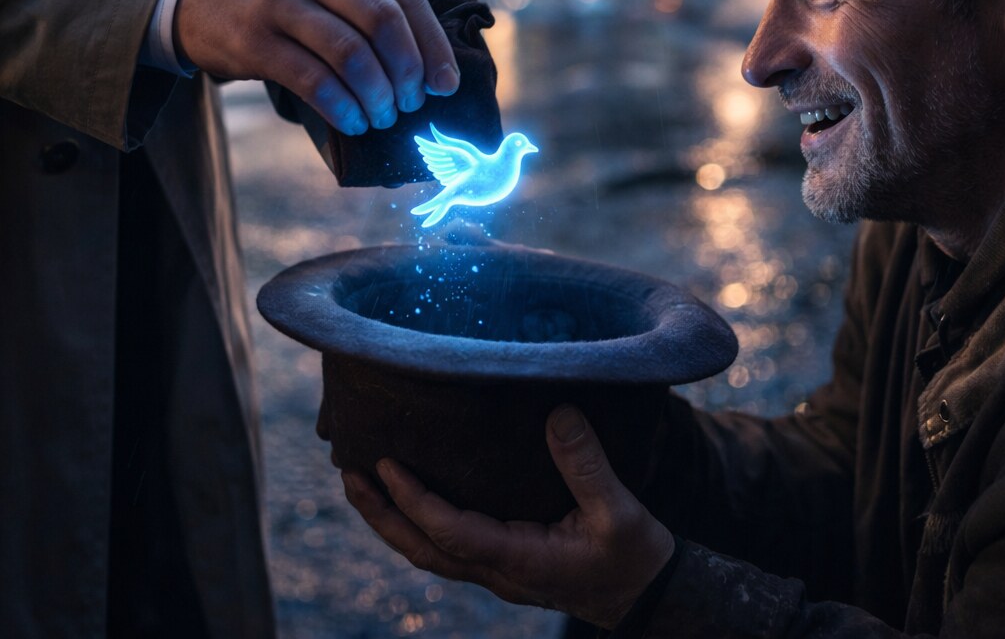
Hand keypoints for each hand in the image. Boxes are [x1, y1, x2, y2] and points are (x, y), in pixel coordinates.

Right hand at [173, 0, 459, 133]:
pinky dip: (343, 108)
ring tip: (383, 116)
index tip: (446, 83)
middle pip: (382, 21)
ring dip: (377, 95)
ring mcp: (276, 1)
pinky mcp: (252, 40)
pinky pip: (314, 81)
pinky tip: (354, 122)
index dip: (432, 43)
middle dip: (407, 71)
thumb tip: (435, 38)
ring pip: (351, 54)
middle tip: (412, 103)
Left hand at [342, 405, 674, 629]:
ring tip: (366, 484)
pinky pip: (450, 546)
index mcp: (519, 560)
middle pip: (424, 550)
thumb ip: (588, 465)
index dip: (414, 501)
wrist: (649, 596)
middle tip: (349, 476)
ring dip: (394, 521)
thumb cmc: (635, 558)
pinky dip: (421, 523)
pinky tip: (414, 498)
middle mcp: (499, 571)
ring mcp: (499, 571)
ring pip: (431, 552)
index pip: (450, 533)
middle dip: (382, 516)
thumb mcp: (618, 511)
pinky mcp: (507, 562)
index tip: (386, 464)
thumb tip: (558, 413)